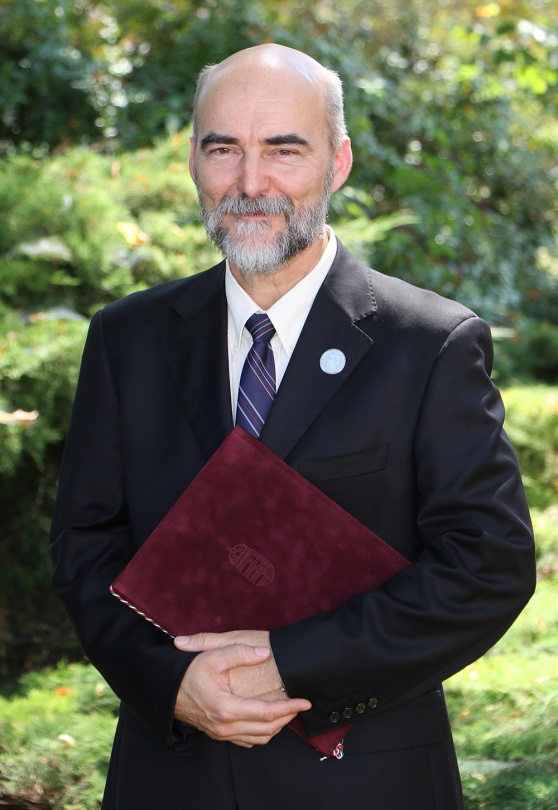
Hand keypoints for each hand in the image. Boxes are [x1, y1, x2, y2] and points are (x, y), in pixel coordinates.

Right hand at [174, 636, 310, 747]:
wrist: (166, 690)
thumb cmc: (188, 672)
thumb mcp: (213, 656)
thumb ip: (240, 653)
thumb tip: (264, 653)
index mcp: (226, 708)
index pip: (267, 712)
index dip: (289, 707)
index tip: (305, 701)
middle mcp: (224, 726)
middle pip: (266, 729)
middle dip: (287, 718)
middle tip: (300, 705)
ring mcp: (221, 734)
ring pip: (258, 739)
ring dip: (276, 727)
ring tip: (288, 711)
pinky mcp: (218, 735)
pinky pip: (247, 741)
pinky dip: (262, 734)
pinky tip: (268, 720)